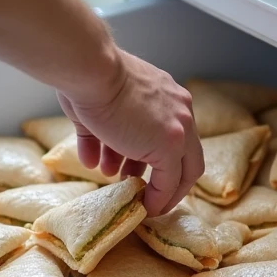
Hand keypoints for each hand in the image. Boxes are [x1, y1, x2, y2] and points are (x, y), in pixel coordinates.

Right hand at [56, 50, 202, 216]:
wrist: (91, 70)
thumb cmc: (88, 79)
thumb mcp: (97, 108)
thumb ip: (97, 134)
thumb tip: (91, 160)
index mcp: (167, 96)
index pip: (177, 134)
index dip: (163, 157)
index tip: (144, 171)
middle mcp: (180, 111)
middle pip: (187, 157)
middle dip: (167, 180)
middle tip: (149, 192)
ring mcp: (177, 129)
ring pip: (180, 172)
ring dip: (155, 187)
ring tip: (130, 192)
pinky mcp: (168, 146)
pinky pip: (168, 183)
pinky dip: (156, 199)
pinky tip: (140, 206)